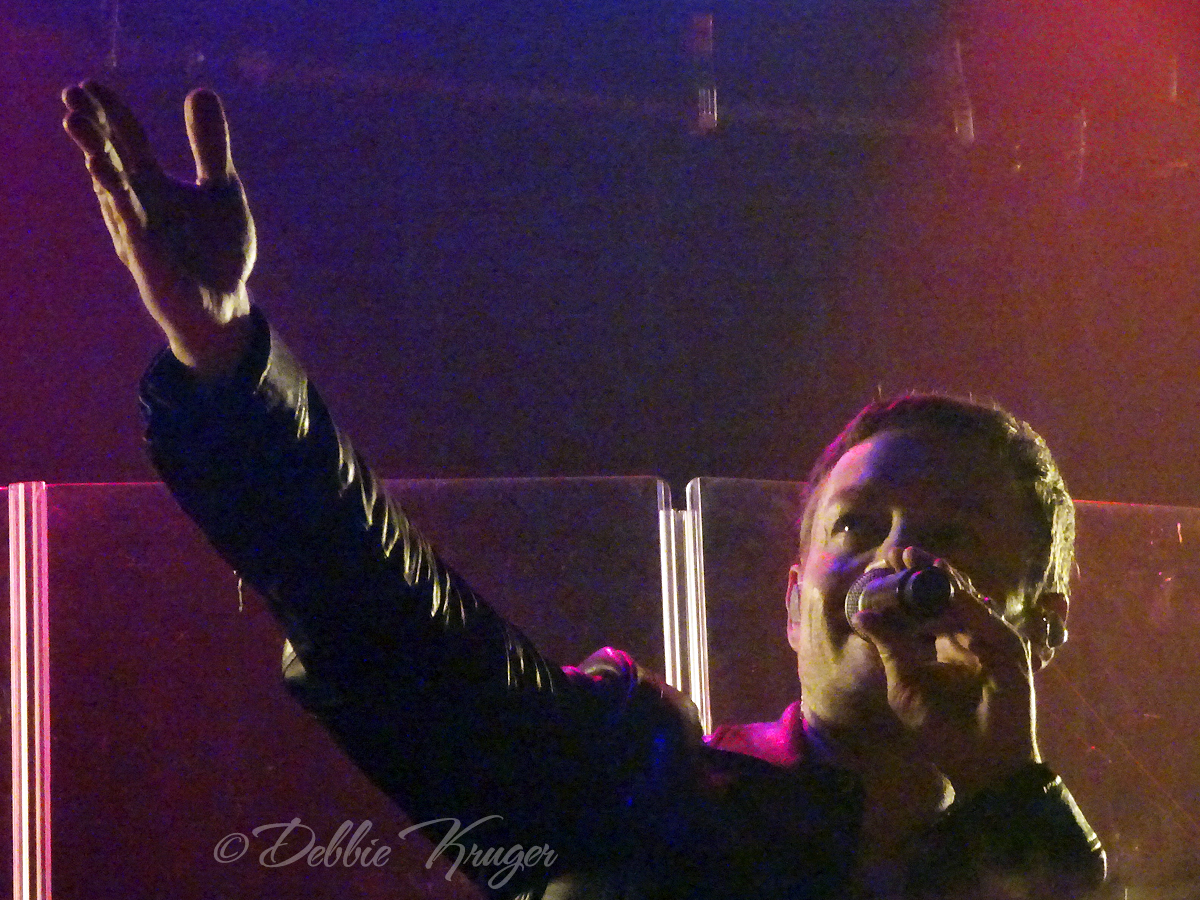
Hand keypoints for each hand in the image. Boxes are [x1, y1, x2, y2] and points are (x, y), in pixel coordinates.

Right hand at [62, 81, 255, 375]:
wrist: (225, 303)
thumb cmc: (218, 250)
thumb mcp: (222, 189)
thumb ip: (211, 146)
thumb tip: (200, 90)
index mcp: (153, 184)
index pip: (126, 139)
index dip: (110, 113)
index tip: (89, 84)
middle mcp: (138, 203)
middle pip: (110, 157)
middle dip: (92, 127)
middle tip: (72, 96)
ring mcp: (139, 230)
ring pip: (112, 187)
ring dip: (96, 155)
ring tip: (77, 122)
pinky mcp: (147, 257)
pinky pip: (129, 223)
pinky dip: (117, 197)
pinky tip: (102, 171)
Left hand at [853, 547, 1038, 799]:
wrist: (980, 766)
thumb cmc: (941, 730)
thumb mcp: (905, 683)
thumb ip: (888, 647)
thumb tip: (860, 615)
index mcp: (947, 641)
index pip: (928, 603)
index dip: (909, 582)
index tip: (885, 563)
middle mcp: (971, 636)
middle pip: (949, 594)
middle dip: (924, 571)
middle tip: (898, 552)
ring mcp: (992, 642)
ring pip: (967, 600)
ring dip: (943, 578)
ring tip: (916, 559)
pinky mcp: (1011, 653)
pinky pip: (985, 621)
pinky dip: (965, 604)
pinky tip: (945, 588)